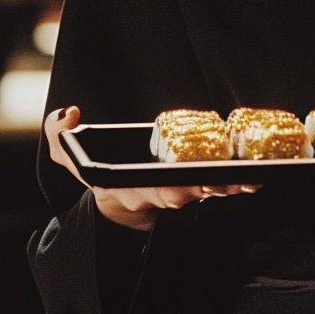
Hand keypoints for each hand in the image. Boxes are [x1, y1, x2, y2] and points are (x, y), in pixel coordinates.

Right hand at [44, 106, 260, 230]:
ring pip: (202, 192)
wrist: (116, 201)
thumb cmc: (96, 169)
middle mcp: (153, 191)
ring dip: (227, 188)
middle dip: (204, 188)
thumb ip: (59, 134)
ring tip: (250, 181)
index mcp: (127, 184)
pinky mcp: (192, 188)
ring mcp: (174, 192)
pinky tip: (255, 179)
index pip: (147, 186)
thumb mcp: (67, 154)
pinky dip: (234, 185)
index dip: (167, 187)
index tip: (183, 185)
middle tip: (227, 180)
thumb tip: (70, 113)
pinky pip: (214, 188)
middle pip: (182, 192)